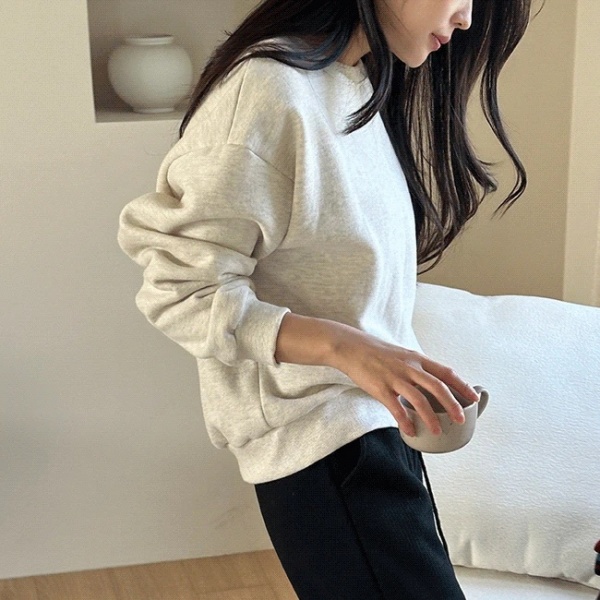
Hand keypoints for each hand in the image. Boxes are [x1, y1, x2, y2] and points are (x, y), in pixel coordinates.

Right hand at [327, 323, 479, 437]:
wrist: (351, 347)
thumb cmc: (376, 352)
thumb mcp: (402, 355)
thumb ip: (417, 368)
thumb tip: (431, 385)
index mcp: (416, 358)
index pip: (445, 372)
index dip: (462, 385)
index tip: (475, 397)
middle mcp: (409, 367)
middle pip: (437, 386)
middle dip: (452, 404)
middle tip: (461, 419)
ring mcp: (394, 377)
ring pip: (419, 398)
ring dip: (430, 417)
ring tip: (437, 430)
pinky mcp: (380, 387)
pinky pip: (395, 407)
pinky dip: (404, 420)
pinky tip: (410, 431)